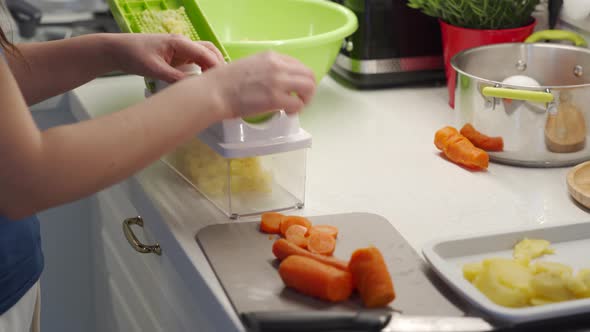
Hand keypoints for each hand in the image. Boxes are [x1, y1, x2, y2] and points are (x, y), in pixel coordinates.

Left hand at [108, 33, 224, 82]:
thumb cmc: (133, 55)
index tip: (222, 83)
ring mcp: (181, 50)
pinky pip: (196, 62)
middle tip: (222, 85)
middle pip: (210, 51)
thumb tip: (194, 88)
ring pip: (204, 56)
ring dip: (212, 68)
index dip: (216, 67)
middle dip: (218, 65)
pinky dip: (204, 70)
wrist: (119, 51)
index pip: (205, 53)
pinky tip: (204, 83)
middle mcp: (183, 44)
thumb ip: (175, 78)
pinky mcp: (178, 57)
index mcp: (179, 42)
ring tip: (215, 85)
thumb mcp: (154, 69)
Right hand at [202, 51, 316, 118]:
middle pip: (308, 75)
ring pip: (308, 88)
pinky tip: (287, 113)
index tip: (294, 88)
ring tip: (295, 106)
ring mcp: (278, 82)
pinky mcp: (275, 99)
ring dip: (305, 99)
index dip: (300, 78)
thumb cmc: (225, 81)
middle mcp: (278, 66)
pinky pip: (298, 104)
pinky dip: (296, 110)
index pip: (298, 65)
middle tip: (299, 100)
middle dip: (308, 89)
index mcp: (271, 56)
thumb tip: (276, 81)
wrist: (215, 91)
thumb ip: (266, 69)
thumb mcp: (250, 65)